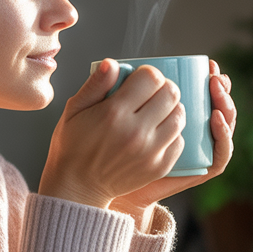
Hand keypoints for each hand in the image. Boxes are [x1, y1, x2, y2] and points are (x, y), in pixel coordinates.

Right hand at [39, 60, 185, 209]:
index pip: (151, 78)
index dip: (148, 74)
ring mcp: (150, 151)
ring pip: (179, 116)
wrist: (76, 187)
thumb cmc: (72, 146)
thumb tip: (112, 63)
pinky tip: (158, 132)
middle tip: (152, 93)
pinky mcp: (159, 167)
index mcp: (114, 113)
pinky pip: (179, 141)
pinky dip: (172, 133)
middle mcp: (136, 132)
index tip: (140, 80)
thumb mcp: (74, 110)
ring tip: (157, 112)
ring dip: (171, 109)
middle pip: (171, 94)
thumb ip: (96, 84)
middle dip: (163, 87)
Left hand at [109, 59, 236, 226]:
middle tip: (214, 76)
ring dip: (226, 106)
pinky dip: (223, 136)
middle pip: (217, 105)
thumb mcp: (95, 115)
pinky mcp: (197, 169)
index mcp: (167, 113)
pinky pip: (219, 155)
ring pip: (223, 126)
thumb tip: (113, 63)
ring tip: (216, 89)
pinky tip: (215, 119)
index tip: (206, 66)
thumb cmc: (94, 146)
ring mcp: (194, 149)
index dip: (208, 78)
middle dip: (220, 88)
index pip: (200, 91)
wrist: (98, 185)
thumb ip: (99, 89)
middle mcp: (186, 130)